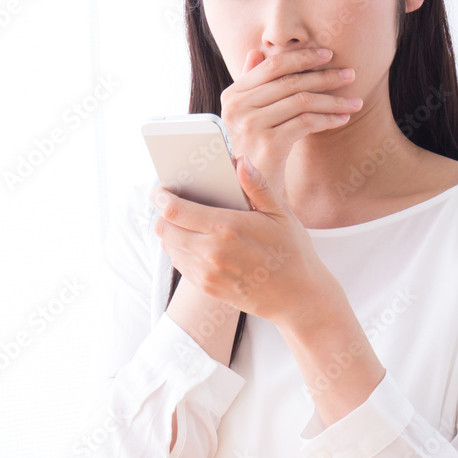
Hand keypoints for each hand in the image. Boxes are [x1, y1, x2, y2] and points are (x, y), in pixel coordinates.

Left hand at [151, 150, 337, 331]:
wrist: (297, 297)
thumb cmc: (292, 251)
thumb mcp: (281, 213)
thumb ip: (257, 186)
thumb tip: (240, 160)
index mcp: (227, 227)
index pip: (174, 210)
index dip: (160, 196)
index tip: (159, 189)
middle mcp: (211, 252)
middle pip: (164, 229)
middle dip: (162, 213)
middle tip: (169, 204)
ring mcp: (207, 273)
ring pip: (169, 247)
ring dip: (170, 233)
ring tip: (182, 222)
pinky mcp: (207, 288)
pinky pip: (180, 265)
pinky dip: (180, 251)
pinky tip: (194, 242)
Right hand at [220, 47, 361, 201]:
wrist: (245, 194)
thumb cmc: (249, 154)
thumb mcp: (244, 117)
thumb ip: (249, 85)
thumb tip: (257, 52)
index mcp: (232, 96)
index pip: (272, 66)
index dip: (302, 57)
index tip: (328, 55)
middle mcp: (238, 108)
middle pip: (290, 82)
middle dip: (324, 76)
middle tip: (350, 74)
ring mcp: (251, 126)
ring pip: (302, 101)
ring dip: (333, 99)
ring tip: (354, 100)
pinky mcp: (269, 144)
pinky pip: (307, 122)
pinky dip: (328, 119)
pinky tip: (342, 119)